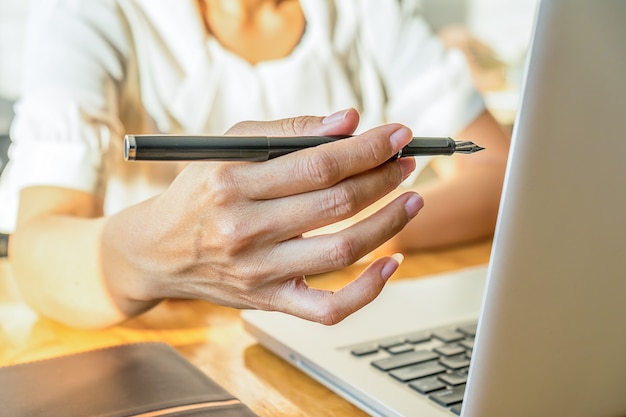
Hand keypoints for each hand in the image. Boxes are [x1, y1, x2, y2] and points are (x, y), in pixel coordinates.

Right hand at [102, 108, 423, 324]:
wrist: (156, 252)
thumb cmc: (199, 192)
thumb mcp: (230, 147)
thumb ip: (289, 131)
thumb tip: (349, 121)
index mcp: (233, 182)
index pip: (319, 164)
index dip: (368, 148)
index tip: (398, 135)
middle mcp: (245, 229)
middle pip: (336, 204)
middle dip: (384, 178)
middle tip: (406, 164)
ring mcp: (257, 271)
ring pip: (342, 250)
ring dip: (388, 223)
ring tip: (411, 200)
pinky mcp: (267, 301)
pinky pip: (328, 308)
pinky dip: (368, 290)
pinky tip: (392, 263)